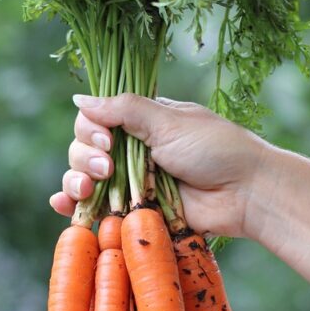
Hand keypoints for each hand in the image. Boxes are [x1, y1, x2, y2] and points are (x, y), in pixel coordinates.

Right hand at [50, 93, 276, 238]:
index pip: (94, 120)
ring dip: (76, 180)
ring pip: (84, 178)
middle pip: (83, 150)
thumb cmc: (216, 150)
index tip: (107, 141)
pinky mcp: (136, 213)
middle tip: (109, 167)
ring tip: (89, 188)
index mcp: (141, 122)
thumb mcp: (168, 121)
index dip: (91, 130)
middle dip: (85, 158)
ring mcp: (133, 183)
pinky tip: (63, 204)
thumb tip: (79, 98)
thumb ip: (123, 110)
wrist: (246, 194)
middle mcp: (132, 151)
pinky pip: (96, 210)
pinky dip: (73, 206)